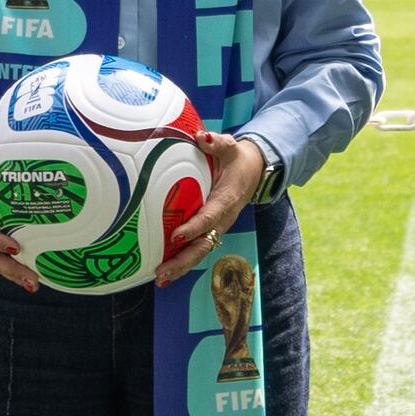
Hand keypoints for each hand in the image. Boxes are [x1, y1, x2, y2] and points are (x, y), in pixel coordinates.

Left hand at [151, 132, 272, 286]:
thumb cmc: (237, 159)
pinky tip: (165, 273)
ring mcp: (217, 228)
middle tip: (162, 271)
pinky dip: (182, 262)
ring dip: (180, 267)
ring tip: (160, 279)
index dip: (194, 227)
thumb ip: (218, 143)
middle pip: (203, 245)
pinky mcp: (211, 230)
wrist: (255, 171)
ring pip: (200, 252)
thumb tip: (202, 136)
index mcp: (225, 200)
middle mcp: (222, 219)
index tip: (176, 235)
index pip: (209, 217)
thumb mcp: (231, 147)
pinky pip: (197, 249)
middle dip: (183, 260)